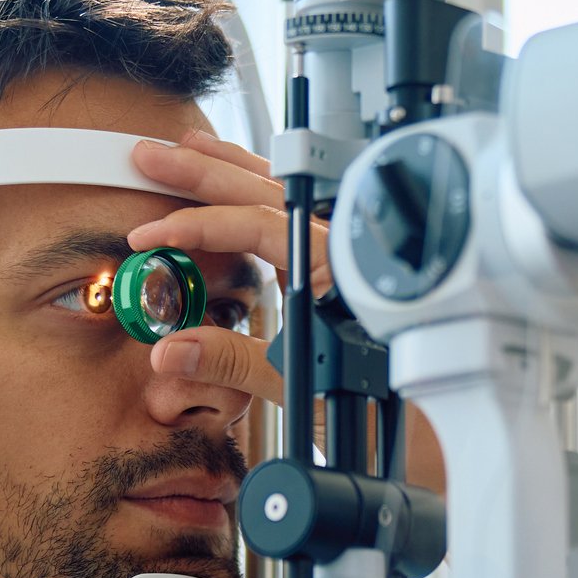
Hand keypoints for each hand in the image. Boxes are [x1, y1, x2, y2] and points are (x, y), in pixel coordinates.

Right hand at [129, 131, 444, 493]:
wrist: (426, 426)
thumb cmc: (379, 403)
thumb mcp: (297, 385)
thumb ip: (232, 363)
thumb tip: (171, 350)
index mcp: (337, 267)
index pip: (257, 226)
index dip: (198, 226)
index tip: (153, 233)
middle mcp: (341, 250)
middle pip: (267, 191)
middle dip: (204, 170)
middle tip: (151, 156)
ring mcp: (339, 255)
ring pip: (282, 194)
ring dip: (230, 171)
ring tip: (185, 151)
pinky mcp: (335, 269)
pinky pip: (291, 217)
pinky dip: (255, 196)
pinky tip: (231, 188)